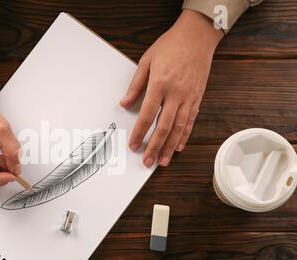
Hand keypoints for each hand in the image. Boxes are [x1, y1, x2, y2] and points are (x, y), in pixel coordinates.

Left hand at [120, 9, 222, 166]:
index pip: (147, 115)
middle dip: (154, 146)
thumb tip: (125, 103)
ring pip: (179, 128)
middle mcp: (176, 94)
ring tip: (162, 161)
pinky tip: (178, 147)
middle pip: (164, 127)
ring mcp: (189, 97)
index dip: (140, 133)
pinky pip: (190, 121)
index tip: (133, 145)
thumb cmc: (170, 46)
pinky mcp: (197, 98)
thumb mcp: (146, 61)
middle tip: (147, 161)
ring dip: (169, 147)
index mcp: (160, 84)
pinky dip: (184, 136)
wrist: (197, 36)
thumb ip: (135, 85)